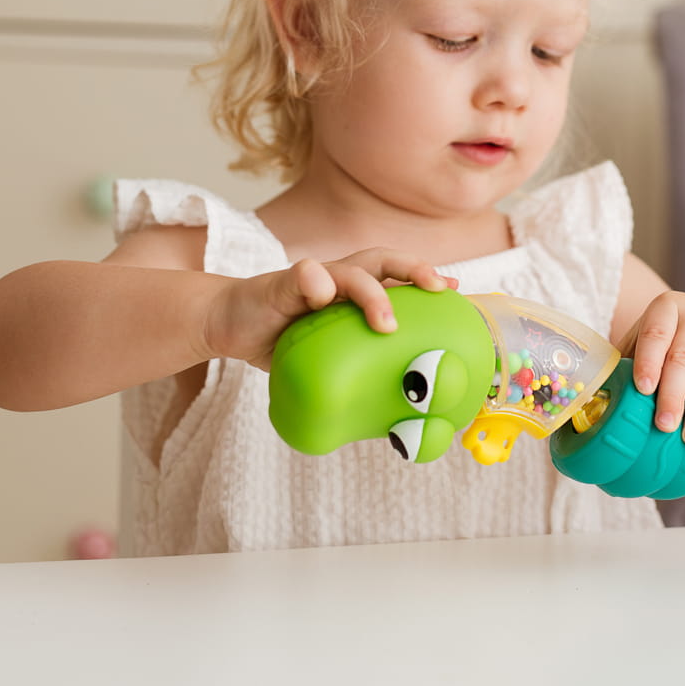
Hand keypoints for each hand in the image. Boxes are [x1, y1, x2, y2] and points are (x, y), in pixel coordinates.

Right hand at [202, 249, 456, 370]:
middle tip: (438, 288)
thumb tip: (398, 426)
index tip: (457, 290)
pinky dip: (314, 283)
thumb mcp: (326, 357)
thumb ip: (357, 375)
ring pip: (352, 270)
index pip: (397, 277)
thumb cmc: (282, 341)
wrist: (227, 325)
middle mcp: (339, 279)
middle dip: (415, 268)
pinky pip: (303, 276)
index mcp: (353, 293)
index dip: (427, 279)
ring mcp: (313, 280)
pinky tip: (320, 298)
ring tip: (387, 322)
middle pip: (384, 259)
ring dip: (373, 292)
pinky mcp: (282, 284)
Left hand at [619, 291, 684, 445]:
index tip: (644, 390)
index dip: (649, 361)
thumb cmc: (662, 347)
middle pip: (684, 357)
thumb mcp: (641, 345)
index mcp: (666, 307)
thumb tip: (590, 405)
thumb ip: (621, 367)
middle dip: (673, 395)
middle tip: (664, 426)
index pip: (656, 333)